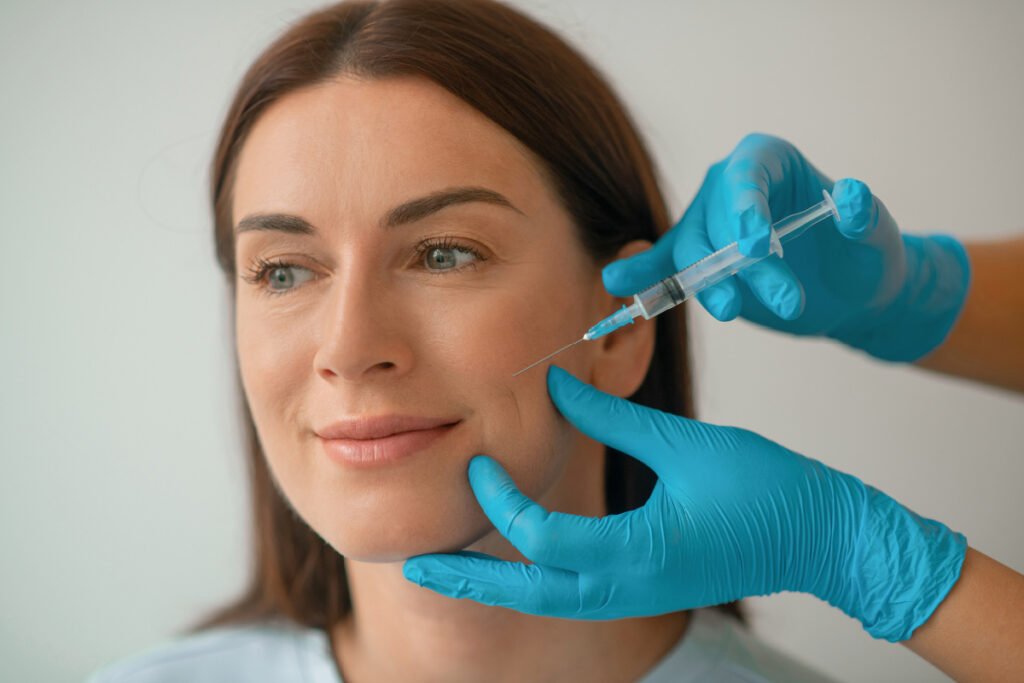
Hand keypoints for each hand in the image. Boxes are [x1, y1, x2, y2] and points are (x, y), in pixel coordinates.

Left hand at [403, 366, 966, 641]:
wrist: (825, 537)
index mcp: (637, 554)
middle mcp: (630, 587)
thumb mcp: (685, 444)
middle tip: (417, 567)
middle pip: (529, 594)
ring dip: (497, 588)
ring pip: (549, 603)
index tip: (478, 461)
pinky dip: (536, 585)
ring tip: (451, 575)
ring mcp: (640, 598)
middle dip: (471, 581)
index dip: (503, 499)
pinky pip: (575, 598)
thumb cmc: (768, 489)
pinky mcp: (648, 592)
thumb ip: (612, 416)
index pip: (543, 538)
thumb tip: (556, 382)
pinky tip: (517, 566)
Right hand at [602, 133, 969, 361]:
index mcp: (769, 161)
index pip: (745, 174)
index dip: (744, 206)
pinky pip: (663, 267)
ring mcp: (708, 224)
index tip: (755, 245)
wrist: (849, 295)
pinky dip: (641, 274)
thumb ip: (863, 216)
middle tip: (786, 300)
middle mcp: (730, 186)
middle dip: (741, 263)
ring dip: (709, 283)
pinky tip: (616, 283)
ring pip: (691, 250)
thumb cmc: (865, 256)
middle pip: (717, 220)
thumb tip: (852, 195)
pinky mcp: (697, 263)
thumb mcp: (876, 237)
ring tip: (733, 311)